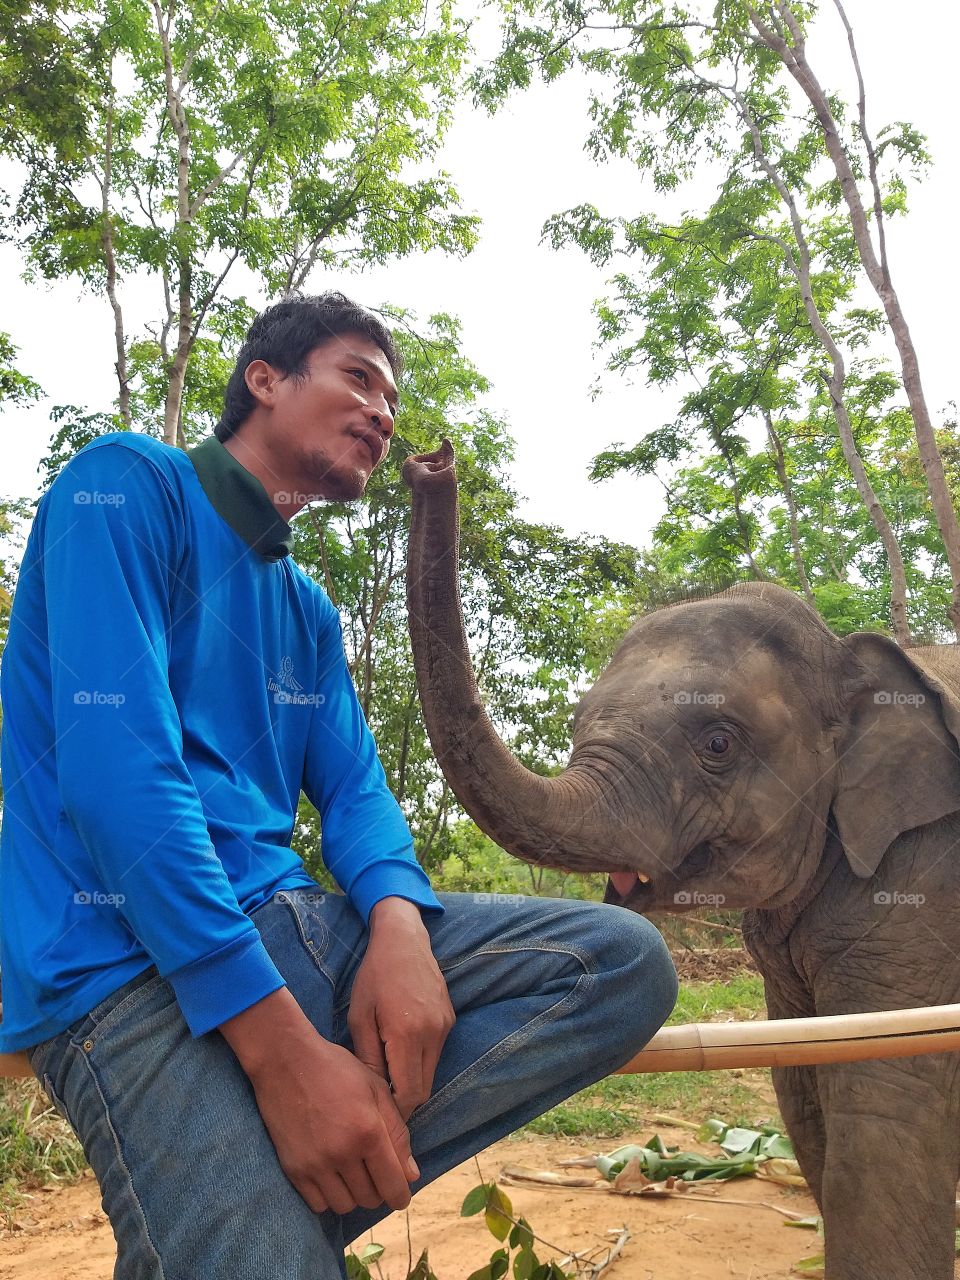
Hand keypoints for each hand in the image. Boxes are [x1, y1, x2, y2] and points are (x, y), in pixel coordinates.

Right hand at [220, 987, 418, 1213]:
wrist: (286, 1061)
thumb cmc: (336, 1069)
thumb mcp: (376, 1089)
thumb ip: (397, 1133)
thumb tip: (411, 1174)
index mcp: (368, 1132)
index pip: (393, 1185)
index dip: (401, 1195)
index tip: (401, 1194)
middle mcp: (342, 1154)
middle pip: (370, 1198)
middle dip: (378, 1190)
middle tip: (375, 1172)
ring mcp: (315, 1164)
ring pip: (345, 1205)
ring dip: (354, 1194)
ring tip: (353, 1172)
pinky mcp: (293, 1168)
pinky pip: (318, 1204)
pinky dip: (329, 1195)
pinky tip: (331, 1174)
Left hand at [348, 897, 454, 1120]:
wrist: (403, 940)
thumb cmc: (374, 977)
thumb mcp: (359, 1017)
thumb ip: (367, 1059)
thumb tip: (375, 1094)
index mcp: (407, 1034)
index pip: (409, 1095)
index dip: (395, 1110)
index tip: (377, 1112)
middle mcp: (433, 1033)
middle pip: (424, 1090)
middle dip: (404, 1099)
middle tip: (380, 1098)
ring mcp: (445, 1026)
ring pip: (431, 1073)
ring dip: (412, 1079)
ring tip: (387, 1070)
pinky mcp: (450, 1019)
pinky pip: (436, 1053)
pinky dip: (420, 1060)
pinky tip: (400, 1047)